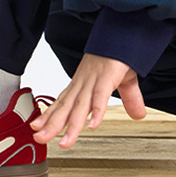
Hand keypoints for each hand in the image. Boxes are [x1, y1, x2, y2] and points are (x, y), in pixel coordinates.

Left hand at [29, 53, 145, 148]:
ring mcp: (94, 80)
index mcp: (83, 84)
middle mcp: (84, 83)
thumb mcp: (124, 80)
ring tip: (66, 142)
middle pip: (67, 108)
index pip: (63, 102)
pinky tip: (93, 125)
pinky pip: (100, 96)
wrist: (124, 34)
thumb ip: (129, 99)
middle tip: (39, 138)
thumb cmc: (118, 54)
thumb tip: (138, 115)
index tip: (37, 128)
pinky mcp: (107, 77)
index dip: (50, 116)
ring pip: (81, 106)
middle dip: (52, 125)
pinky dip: (96, 111)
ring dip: (72, 126)